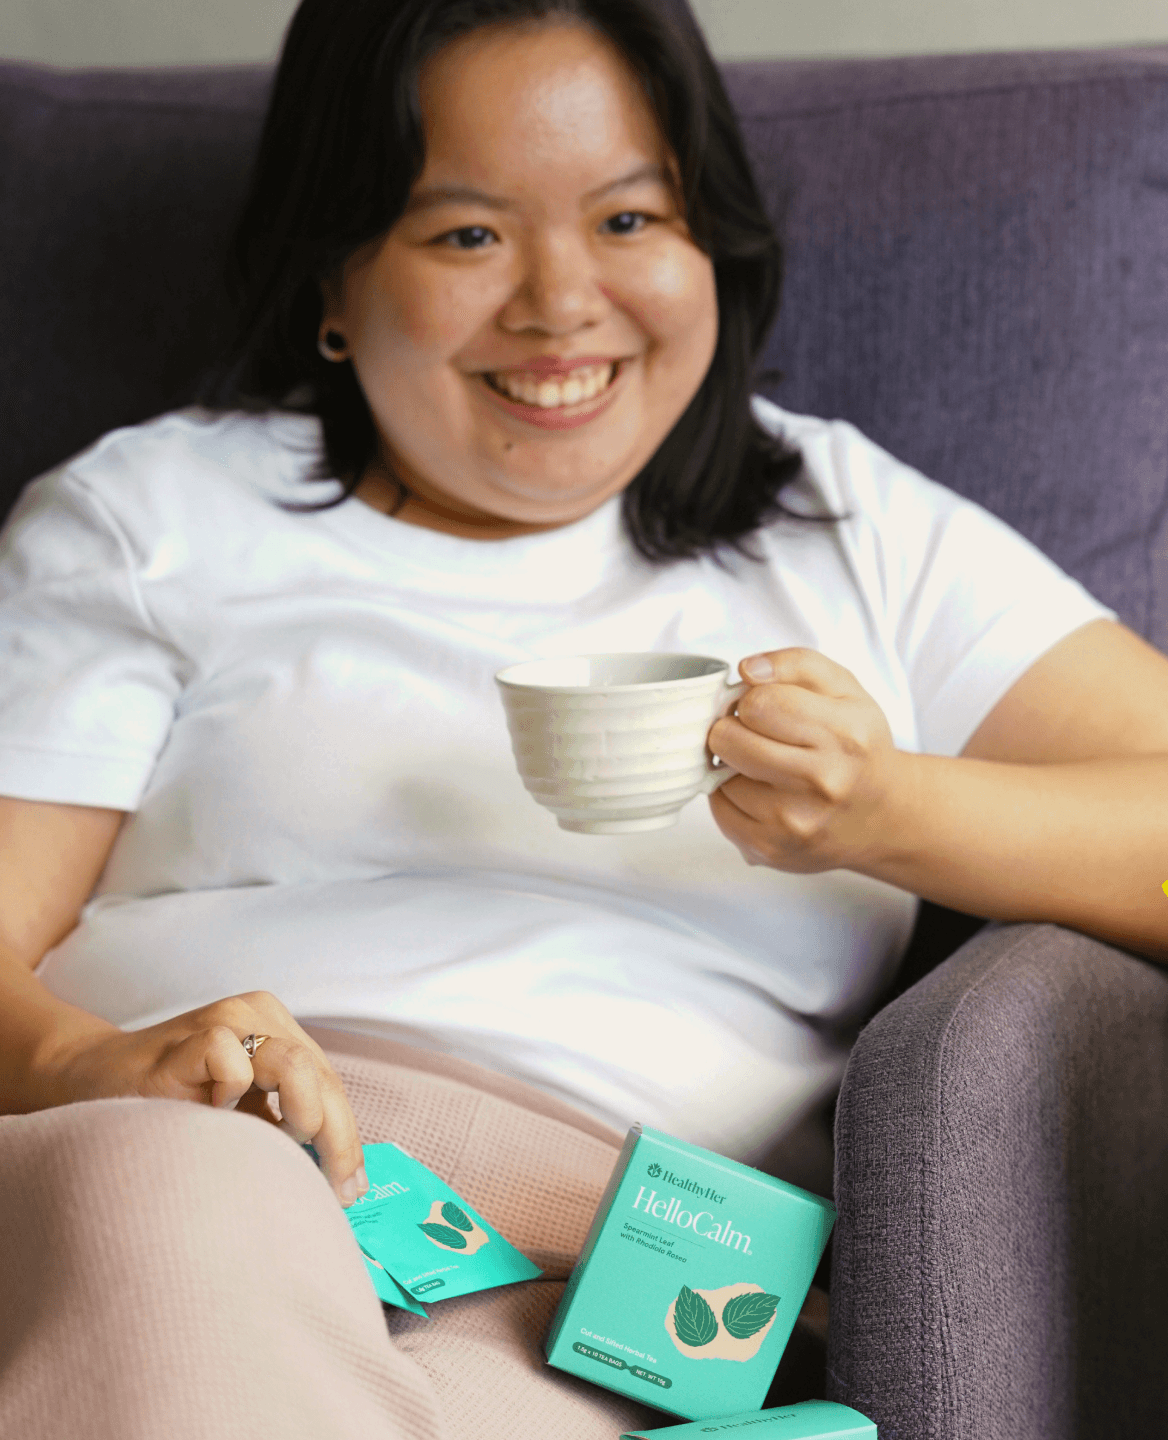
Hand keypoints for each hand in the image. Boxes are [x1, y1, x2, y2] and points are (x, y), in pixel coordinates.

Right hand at [46, 991, 367, 1207]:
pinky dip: (234, 1094)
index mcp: (278, 1028)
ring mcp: (226, 1019)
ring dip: (304, 1114)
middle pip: (321, 1075)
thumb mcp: (240, 1113)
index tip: (352, 1188)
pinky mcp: (190, 1036)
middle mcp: (258, 1015)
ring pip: (294, 1063)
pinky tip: (215, 1113)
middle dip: (337, 1139)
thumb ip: (283, 1126)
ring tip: (290, 1145)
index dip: (346, 1136)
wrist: (93, 1078)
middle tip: (338, 1190)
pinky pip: (231, 1061)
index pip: (329, 1081)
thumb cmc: (172, 1102)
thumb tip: (337, 1179)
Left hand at [707, 648, 902, 873]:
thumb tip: (748, 670)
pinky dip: (731, 798)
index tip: (762, 706)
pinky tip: (761, 794)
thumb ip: (795, 664)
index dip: (751, 698)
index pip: (759, 702)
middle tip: (753, 734)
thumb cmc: (856, 745)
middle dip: (732, 728)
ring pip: (720, 776)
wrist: (882, 816)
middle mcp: (822, 781)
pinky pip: (719, 809)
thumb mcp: (843, 689)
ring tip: (766, 767)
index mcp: (843, 733)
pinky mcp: (770, 849)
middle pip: (729, 739)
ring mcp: (794, 821)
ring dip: (733, 767)